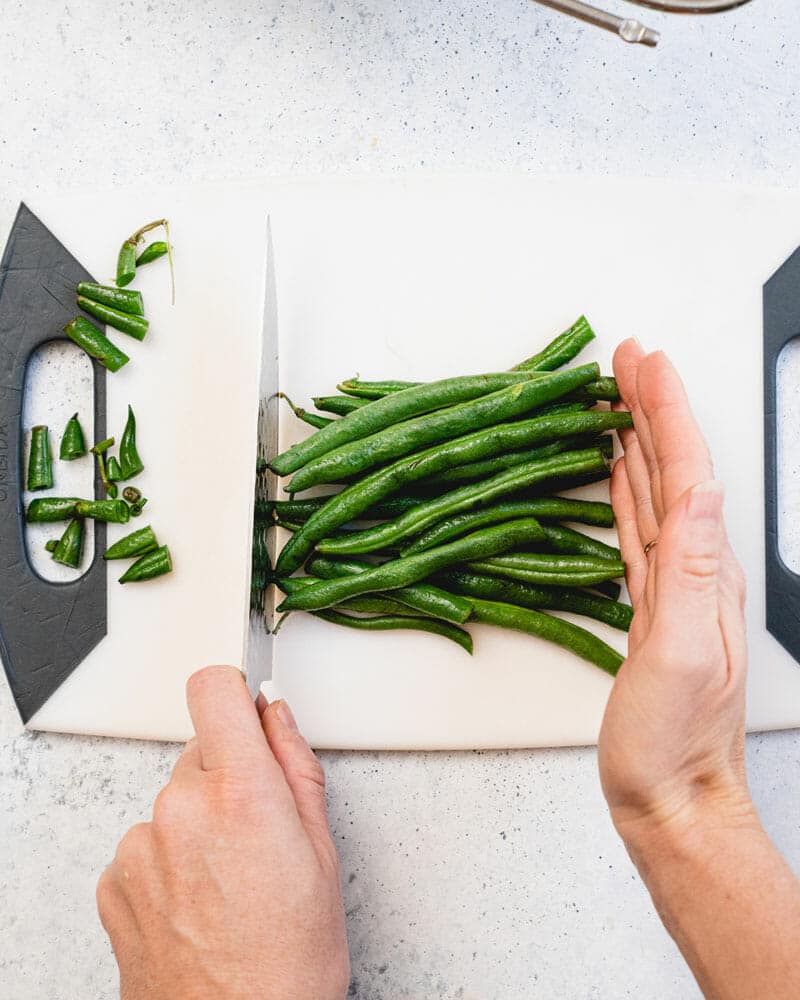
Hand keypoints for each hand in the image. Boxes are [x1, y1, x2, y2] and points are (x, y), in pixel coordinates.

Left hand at [97, 666, 348, 999]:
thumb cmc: (290, 963)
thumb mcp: (322, 853)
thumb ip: (295, 766)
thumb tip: (276, 716)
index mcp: (240, 792)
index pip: (213, 688)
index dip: (232, 691)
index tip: (244, 707)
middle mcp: (180, 809)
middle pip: (200, 751)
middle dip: (227, 775)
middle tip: (258, 831)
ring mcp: (140, 847)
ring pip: (173, 800)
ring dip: (196, 822)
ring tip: (230, 880)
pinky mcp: (115, 882)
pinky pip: (146, 843)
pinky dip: (168, 861)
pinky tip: (198, 902)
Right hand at [598, 340, 756, 849]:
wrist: (672, 797)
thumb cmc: (671, 743)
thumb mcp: (682, 655)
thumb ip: (688, 573)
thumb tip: (699, 492)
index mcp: (703, 573)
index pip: (687, 472)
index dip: (665, 412)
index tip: (643, 364)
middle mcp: (693, 571)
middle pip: (672, 468)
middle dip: (651, 408)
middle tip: (627, 361)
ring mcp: (671, 587)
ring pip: (654, 491)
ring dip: (638, 440)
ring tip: (619, 400)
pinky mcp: (649, 606)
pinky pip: (637, 529)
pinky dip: (626, 492)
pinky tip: (616, 476)